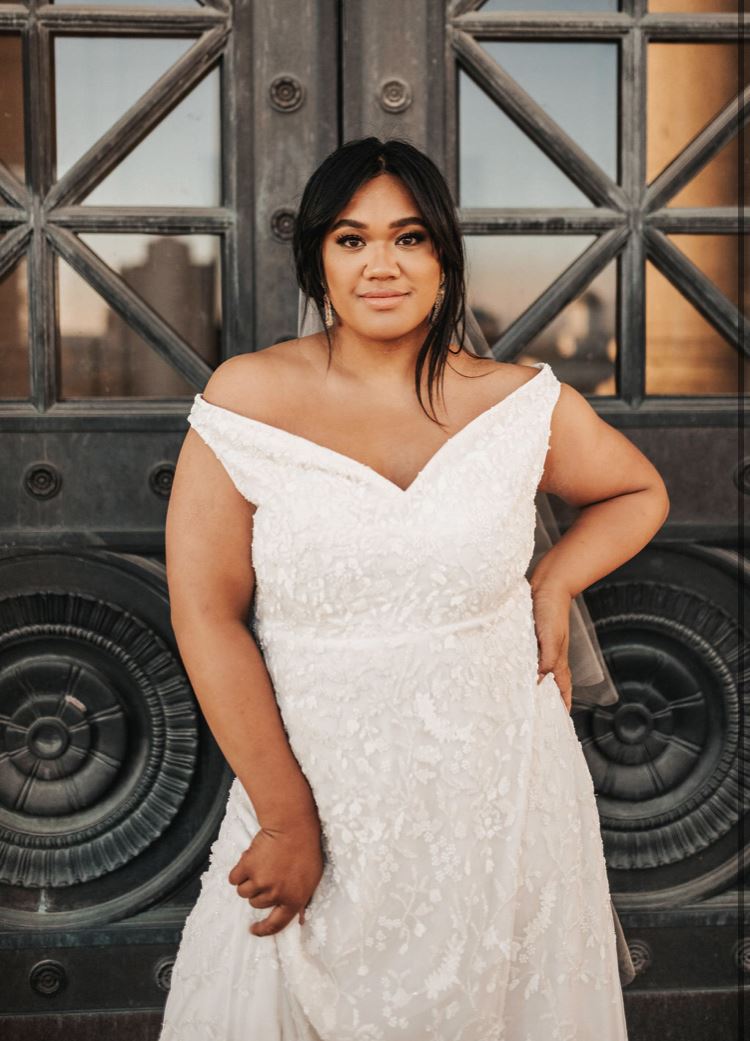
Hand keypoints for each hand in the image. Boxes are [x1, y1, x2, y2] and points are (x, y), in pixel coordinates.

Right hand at [228, 814, 323, 936]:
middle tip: (267, 874)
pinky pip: (234, 878)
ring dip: (248, 881)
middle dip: (258, 891)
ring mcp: (260, 881)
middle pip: (256, 904)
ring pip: (243, 892)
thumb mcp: (312, 879)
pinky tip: (247, 861)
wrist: (293, 826)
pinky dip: (238, 872)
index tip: (253, 929)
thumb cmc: (306, 849)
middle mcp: (276, 894)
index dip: (263, 930)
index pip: (276, 924)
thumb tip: (299, 917)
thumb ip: (302, 898)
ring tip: (259, 865)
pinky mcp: (247, 868)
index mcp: (294, 900)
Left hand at [530, 583, 572, 712]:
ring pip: (536, 673)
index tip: (560, 720)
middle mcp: (549, 656)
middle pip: (550, 684)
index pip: (562, 688)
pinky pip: (526, 659)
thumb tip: (539, 680)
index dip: (563, 704)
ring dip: (532, 686)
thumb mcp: (550, 637)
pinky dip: (521, 669)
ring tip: (523, 700)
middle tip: (538, 716)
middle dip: (546, 700)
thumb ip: (546, 659)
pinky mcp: (530, 638)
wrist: (547, 585)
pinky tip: (512, 672)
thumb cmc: (551, 609)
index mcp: (558, 660)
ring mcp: (540, 648)